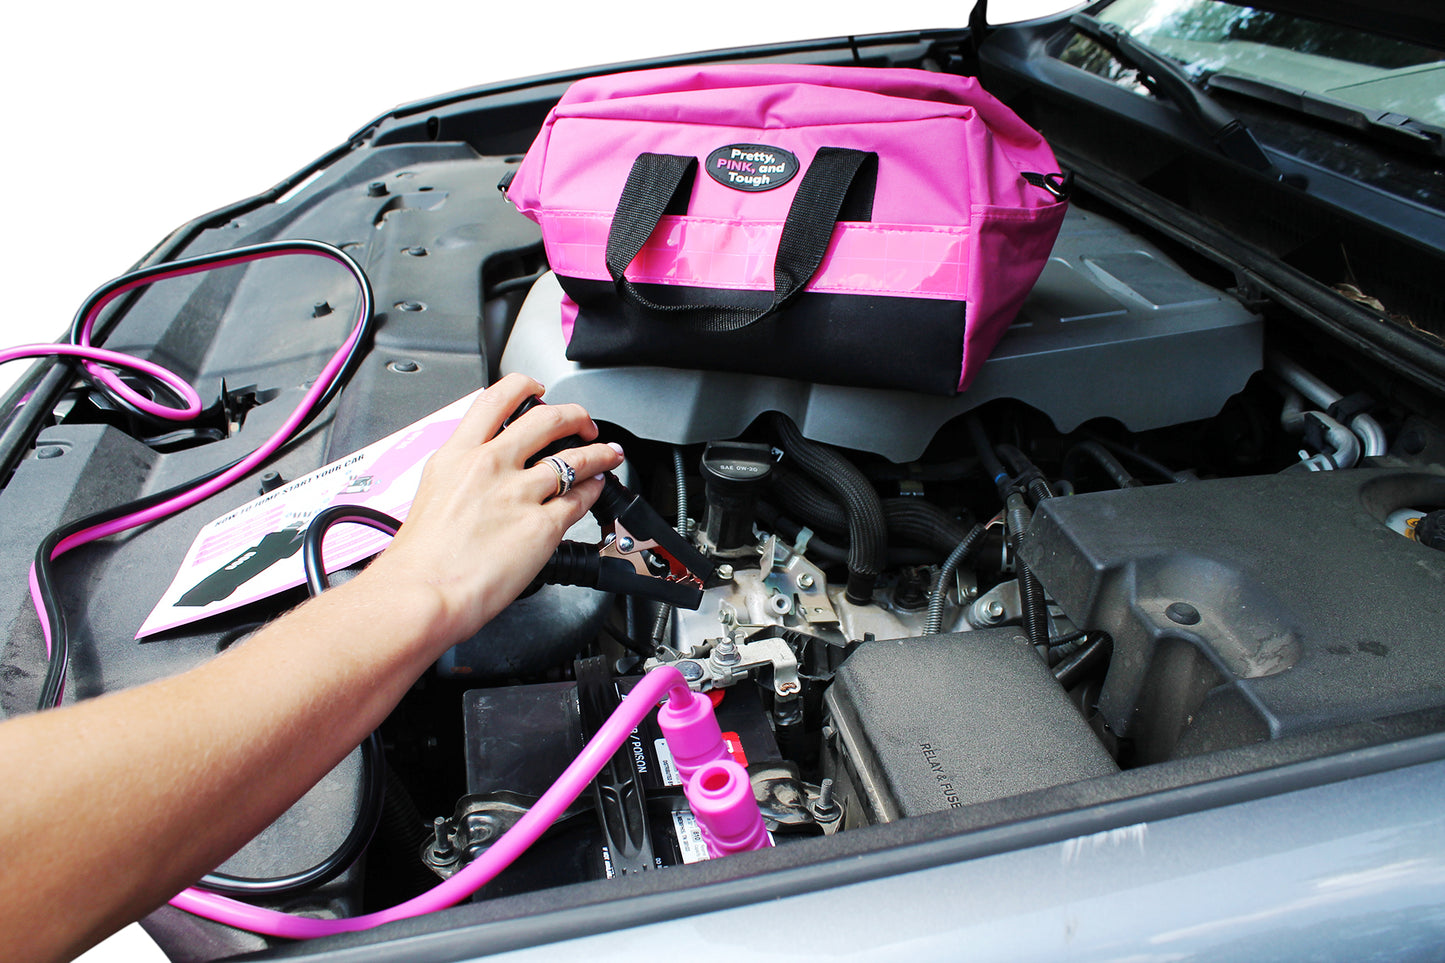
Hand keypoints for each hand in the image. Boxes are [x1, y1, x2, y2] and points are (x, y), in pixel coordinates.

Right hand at [360, 374, 623, 650]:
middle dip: (574, 415)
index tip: (537, 389)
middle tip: (583, 422)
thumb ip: (461, 475)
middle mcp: (491, 466)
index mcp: (457, 455)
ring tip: (609, 454)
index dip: (525, 386)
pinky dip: (595, 491)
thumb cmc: (420, 559)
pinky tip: (597, 490)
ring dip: (599, 453)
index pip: (497, 399)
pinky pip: (580, 499)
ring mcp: (519, 493)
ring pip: (575, 458)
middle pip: (547, 419)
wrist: (423, 594)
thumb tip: (479, 474)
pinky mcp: (542, 525)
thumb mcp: (431, 494)